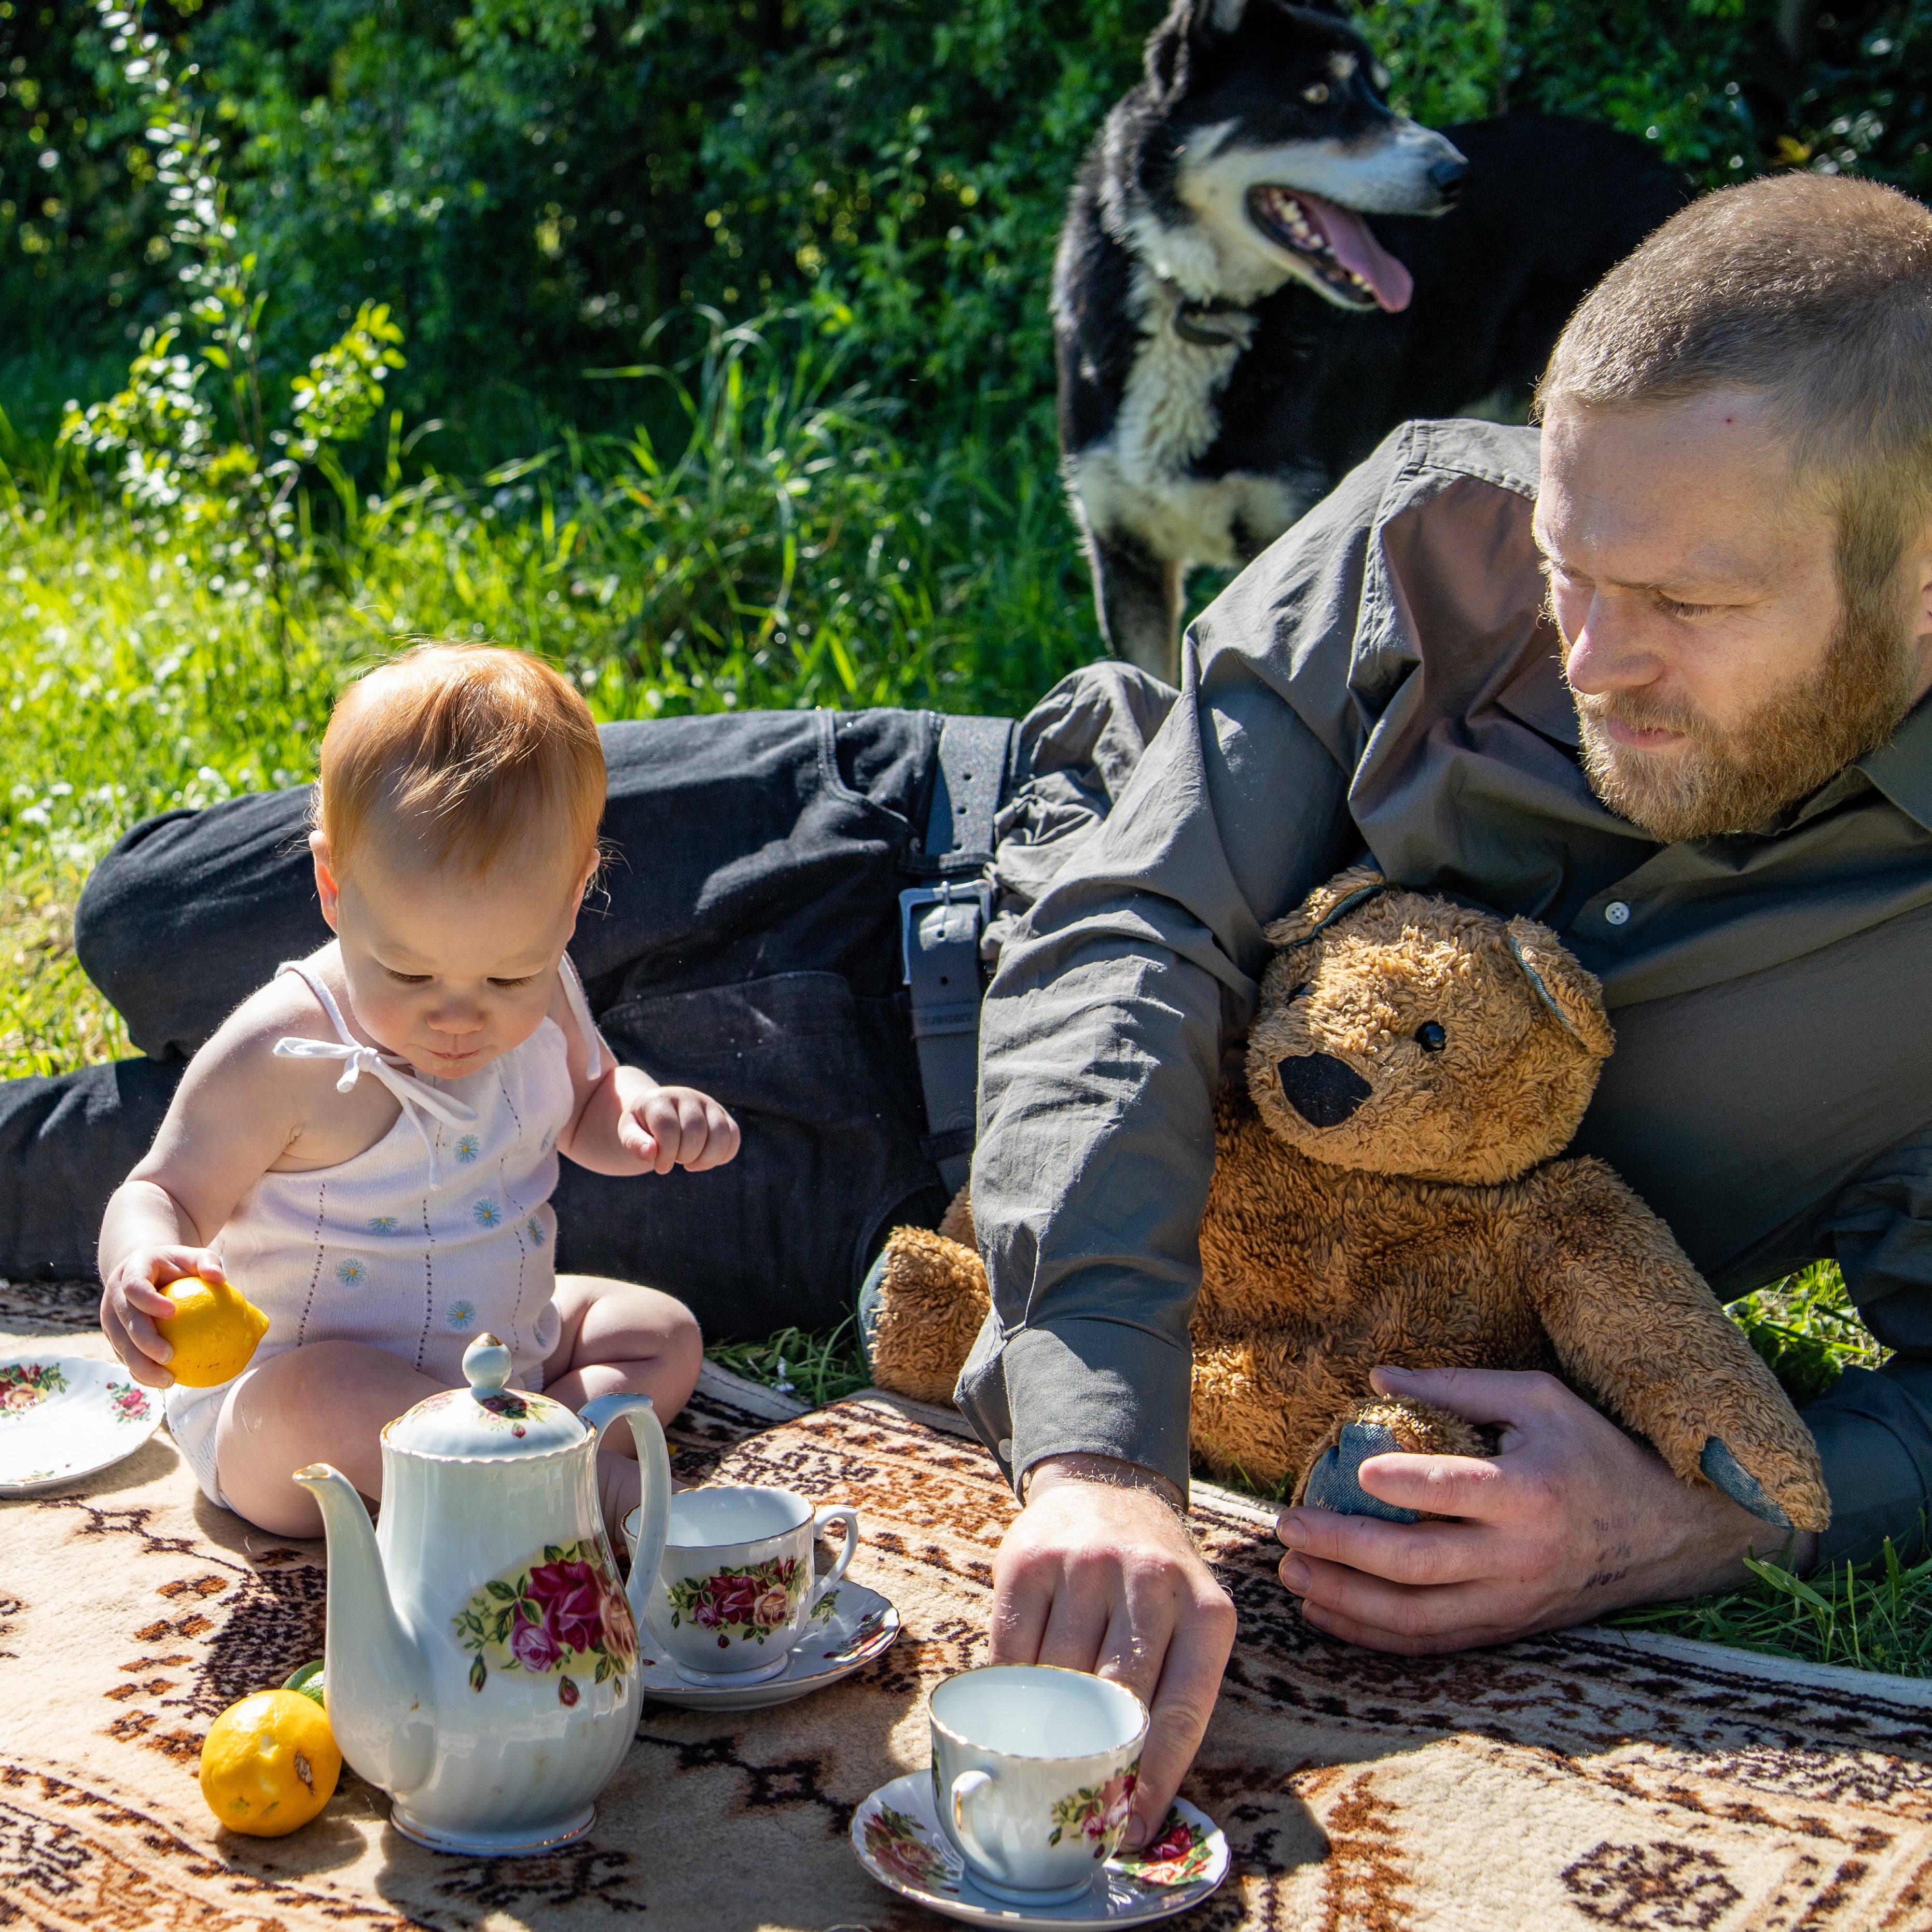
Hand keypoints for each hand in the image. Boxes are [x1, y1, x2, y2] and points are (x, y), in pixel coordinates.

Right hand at [100, 1247, 224, 1388]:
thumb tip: (220, 1278)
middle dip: (143, 1341)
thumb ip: (207, 1262)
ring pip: (120, 1344)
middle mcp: (114, 1294)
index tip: (172, 1312)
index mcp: (132, 1270)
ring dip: (140, 1365)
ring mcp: (110, 1316)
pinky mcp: (113, 1334)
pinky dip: (139, 1370)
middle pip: (124, 1321)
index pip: (135, 1286)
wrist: (144, 1271)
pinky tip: (161, 1382)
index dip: (148, 1300)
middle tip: (169, 1356)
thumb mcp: (193, 1257)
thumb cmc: (178, 1266)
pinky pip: (123, 1355)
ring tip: (167, 1380)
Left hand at [617, 1086, 740, 1174]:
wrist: (660, 1112)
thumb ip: (634, 1143)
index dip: (666, 1153)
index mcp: (660, 1099)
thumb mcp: (629, 1133)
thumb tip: (651, 1153)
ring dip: (706, 1159)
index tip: (660, 1166)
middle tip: (675, 1160)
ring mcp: (709, 1104)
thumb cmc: (643, 1126)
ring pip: (720, 1134)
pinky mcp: (723, 1115)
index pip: (668, 1127)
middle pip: (695, 1131)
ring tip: (691, 1163)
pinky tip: (705, 1160)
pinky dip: (723, 1156)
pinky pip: (734, 1137)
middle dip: (685, 1155)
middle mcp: (687, 1096)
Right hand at [992, 1455, 1234, 1847]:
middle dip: (1098, 1761)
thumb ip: (1173, 1695)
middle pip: (1117, 1699)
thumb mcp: (1189, 1623)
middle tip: (1079, 1804)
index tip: (1134, 1830)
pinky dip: (1010, 1688)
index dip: (1153, 1780)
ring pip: (1060, 1678)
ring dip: (1048, 1726)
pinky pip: (1012, 1649)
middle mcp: (1151, 1581)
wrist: (1106, 1490)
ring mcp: (1087, 1566)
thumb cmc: (1152, 1584)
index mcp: (1207, 1610)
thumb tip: (1136, 1804)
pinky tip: (1013, 1706)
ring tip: (1041, 1756)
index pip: (1180, 1714)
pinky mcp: (1029, 1560)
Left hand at [1275, 1365, 1818, 1653]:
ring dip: (1345, 1601)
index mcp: (1531, 1491)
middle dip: (1343, 1549)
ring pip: (1417, 1618)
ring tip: (1292, 1574)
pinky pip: (1433, 1644)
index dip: (1402, 1485)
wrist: (1669, 1532)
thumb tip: (1377, 1376)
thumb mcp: (1539, 1398)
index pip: (1455, 1491)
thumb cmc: (1593, 1449)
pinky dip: (1374, 1635)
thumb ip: (1458, 1387)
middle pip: (1419, 1564)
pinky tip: (1327, 1614)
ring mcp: (1514, 1603)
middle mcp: (1521, 1555)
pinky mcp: (1509, 1630)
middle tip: (1287, 1525)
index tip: (1353, 1470)